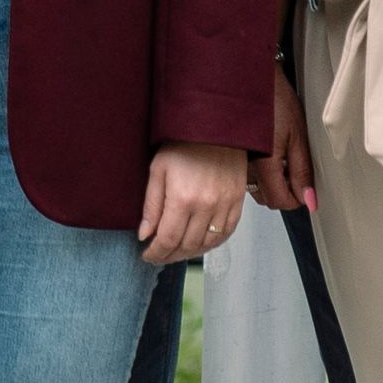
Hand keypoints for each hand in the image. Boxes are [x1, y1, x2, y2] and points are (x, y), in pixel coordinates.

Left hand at [138, 142, 247, 267]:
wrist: (215, 126)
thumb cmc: (183, 144)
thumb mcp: (157, 170)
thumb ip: (151, 206)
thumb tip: (144, 235)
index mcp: (182, 199)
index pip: (167, 239)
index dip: (155, 253)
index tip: (147, 255)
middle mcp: (206, 206)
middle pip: (187, 245)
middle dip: (169, 255)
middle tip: (159, 255)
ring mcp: (225, 205)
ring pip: (207, 244)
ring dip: (190, 252)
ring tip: (176, 252)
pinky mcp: (237, 202)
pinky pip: (227, 233)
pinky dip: (212, 243)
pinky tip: (200, 243)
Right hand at [246, 63, 314, 212]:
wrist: (248, 76)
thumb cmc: (273, 98)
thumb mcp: (298, 135)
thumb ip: (302, 171)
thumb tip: (309, 199)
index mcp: (264, 164)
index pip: (280, 201)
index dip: (297, 198)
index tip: (305, 188)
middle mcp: (244, 168)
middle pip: (267, 198)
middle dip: (283, 190)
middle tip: (293, 168)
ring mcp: (235, 163)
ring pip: (255, 188)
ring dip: (269, 181)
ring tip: (279, 156)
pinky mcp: (230, 156)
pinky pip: (245, 175)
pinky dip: (258, 171)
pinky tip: (265, 151)